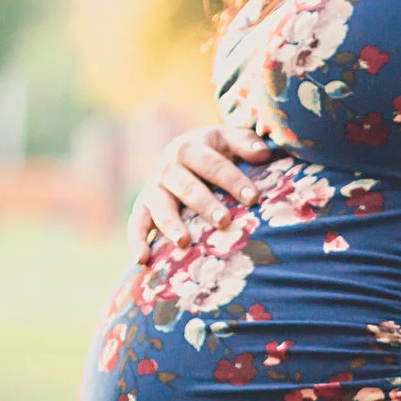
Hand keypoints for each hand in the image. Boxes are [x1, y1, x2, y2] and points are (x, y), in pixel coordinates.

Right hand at [130, 125, 275, 260]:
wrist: (185, 153)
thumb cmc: (216, 151)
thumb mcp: (228, 139)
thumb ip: (246, 142)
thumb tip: (264, 152)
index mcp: (192, 147)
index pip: (213, 164)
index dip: (232, 179)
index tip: (253, 197)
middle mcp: (169, 166)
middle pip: (186, 185)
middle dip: (204, 203)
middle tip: (224, 221)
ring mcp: (154, 187)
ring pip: (159, 205)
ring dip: (170, 223)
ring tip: (184, 242)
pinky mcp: (143, 207)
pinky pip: (137, 223)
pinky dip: (137, 240)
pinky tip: (142, 260)